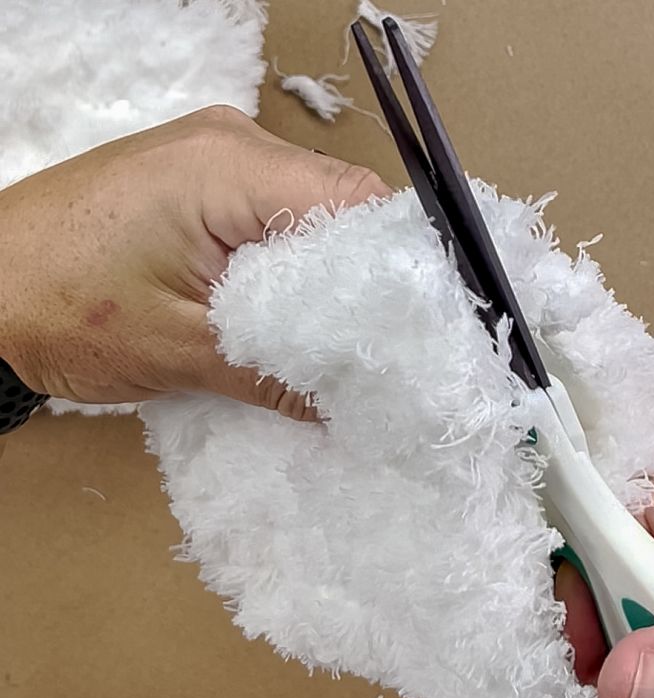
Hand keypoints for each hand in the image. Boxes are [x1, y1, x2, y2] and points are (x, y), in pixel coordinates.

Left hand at [0, 106, 388, 419]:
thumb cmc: (57, 308)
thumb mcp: (182, 351)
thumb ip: (277, 374)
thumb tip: (350, 405)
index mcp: (229, 167)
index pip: (354, 202)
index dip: (389, 267)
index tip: (403, 329)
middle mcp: (230, 143)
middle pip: (338, 207)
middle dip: (357, 280)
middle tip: (367, 348)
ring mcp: (212, 157)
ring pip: (308, 215)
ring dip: (321, 278)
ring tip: (322, 338)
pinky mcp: (198, 182)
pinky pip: (271, 216)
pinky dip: (286, 266)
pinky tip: (282, 313)